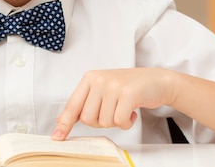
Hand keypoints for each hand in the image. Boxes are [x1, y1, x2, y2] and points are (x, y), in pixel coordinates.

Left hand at [52, 68, 175, 139]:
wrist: (156, 80)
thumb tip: (63, 120)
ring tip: (124, 108)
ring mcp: (113, 86)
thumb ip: (86, 102)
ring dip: (115, 121)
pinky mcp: (128, 94)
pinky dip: (127, 123)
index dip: (65, 123)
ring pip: (103, 122)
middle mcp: (99, 80)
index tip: (58, 136)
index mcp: (90, 78)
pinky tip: (132, 111)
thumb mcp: (104, 89)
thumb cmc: (129, 87)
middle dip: (100, 122)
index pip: (73, 105)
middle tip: (113, 112)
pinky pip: (119, 121)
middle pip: (87, 118)